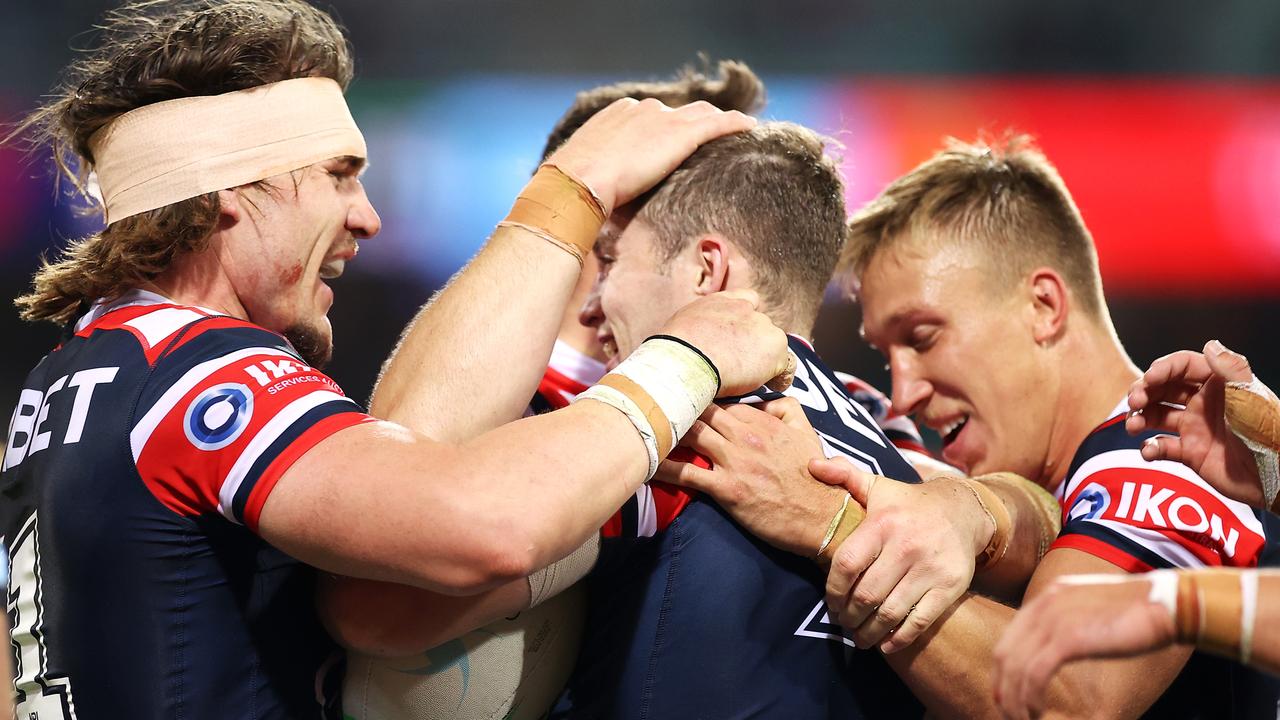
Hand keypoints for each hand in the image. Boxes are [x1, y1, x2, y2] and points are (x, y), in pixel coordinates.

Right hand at [547, 97, 755, 215]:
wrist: (578, 183)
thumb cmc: (574, 189)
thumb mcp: (588, 177)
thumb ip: (604, 179)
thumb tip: (605, 207)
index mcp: (617, 115)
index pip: (651, 117)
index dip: (666, 128)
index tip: (674, 141)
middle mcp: (642, 109)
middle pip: (679, 112)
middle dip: (695, 121)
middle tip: (711, 135)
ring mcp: (663, 119)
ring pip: (702, 114)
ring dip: (718, 121)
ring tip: (735, 131)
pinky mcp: (681, 133)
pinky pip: (718, 123)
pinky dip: (735, 124)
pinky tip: (749, 127)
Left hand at [655, 397, 847, 556]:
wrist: (823, 517)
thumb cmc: (816, 477)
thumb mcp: (807, 432)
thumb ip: (786, 408)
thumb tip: (762, 399)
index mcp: (763, 421)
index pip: (721, 400)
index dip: (701, 400)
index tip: (682, 397)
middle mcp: (745, 436)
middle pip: (700, 412)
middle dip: (676, 404)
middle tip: (650, 402)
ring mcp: (734, 461)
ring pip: (690, 435)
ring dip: (665, 428)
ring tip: (638, 424)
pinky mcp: (727, 489)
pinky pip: (688, 473)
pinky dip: (665, 467)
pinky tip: (644, 464)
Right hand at [658, 290, 790, 397]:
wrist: (684, 360)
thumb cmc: (675, 350)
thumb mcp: (685, 324)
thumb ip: (702, 326)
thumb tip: (701, 341)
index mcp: (723, 300)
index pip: (749, 301)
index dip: (748, 321)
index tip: (741, 337)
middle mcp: (746, 309)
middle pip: (762, 326)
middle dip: (755, 343)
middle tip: (742, 364)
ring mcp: (763, 326)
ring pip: (773, 346)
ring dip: (765, 359)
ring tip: (753, 379)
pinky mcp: (775, 346)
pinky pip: (786, 365)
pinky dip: (780, 376)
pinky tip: (771, 386)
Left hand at [810, 458, 991, 652]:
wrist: (963, 510)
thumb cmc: (908, 503)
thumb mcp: (877, 485)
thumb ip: (843, 475)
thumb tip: (810, 464)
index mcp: (883, 523)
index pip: (846, 564)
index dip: (833, 590)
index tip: (830, 602)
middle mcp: (907, 546)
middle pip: (867, 594)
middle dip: (849, 616)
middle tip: (843, 622)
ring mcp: (931, 568)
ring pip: (890, 612)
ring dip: (869, 632)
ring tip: (859, 636)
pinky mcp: (950, 587)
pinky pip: (920, 621)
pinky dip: (899, 639)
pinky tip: (885, 644)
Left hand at [992, 573, 1175, 719]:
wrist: (1165, 603)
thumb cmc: (1138, 610)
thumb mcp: (1092, 608)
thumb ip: (1070, 621)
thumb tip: (1058, 648)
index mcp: (1048, 596)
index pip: (1010, 638)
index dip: (1003, 670)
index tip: (1005, 694)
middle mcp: (1044, 605)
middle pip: (1005, 655)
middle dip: (1003, 689)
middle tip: (1010, 713)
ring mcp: (1053, 620)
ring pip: (1016, 669)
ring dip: (1016, 700)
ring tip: (1025, 719)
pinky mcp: (1068, 639)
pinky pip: (1034, 675)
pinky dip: (1030, 698)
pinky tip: (1038, 712)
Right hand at [1127, 340, 1263, 505]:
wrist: (1276, 475)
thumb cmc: (1267, 431)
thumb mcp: (1249, 395)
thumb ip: (1230, 368)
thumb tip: (1210, 344)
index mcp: (1218, 384)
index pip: (1182, 366)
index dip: (1162, 368)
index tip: (1149, 379)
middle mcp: (1203, 403)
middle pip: (1163, 388)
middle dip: (1144, 392)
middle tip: (1134, 402)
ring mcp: (1195, 428)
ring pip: (1157, 416)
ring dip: (1140, 418)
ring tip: (1134, 426)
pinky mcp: (1191, 453)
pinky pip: (1162, 447)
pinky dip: (1150, 448)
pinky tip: (1149, 451)